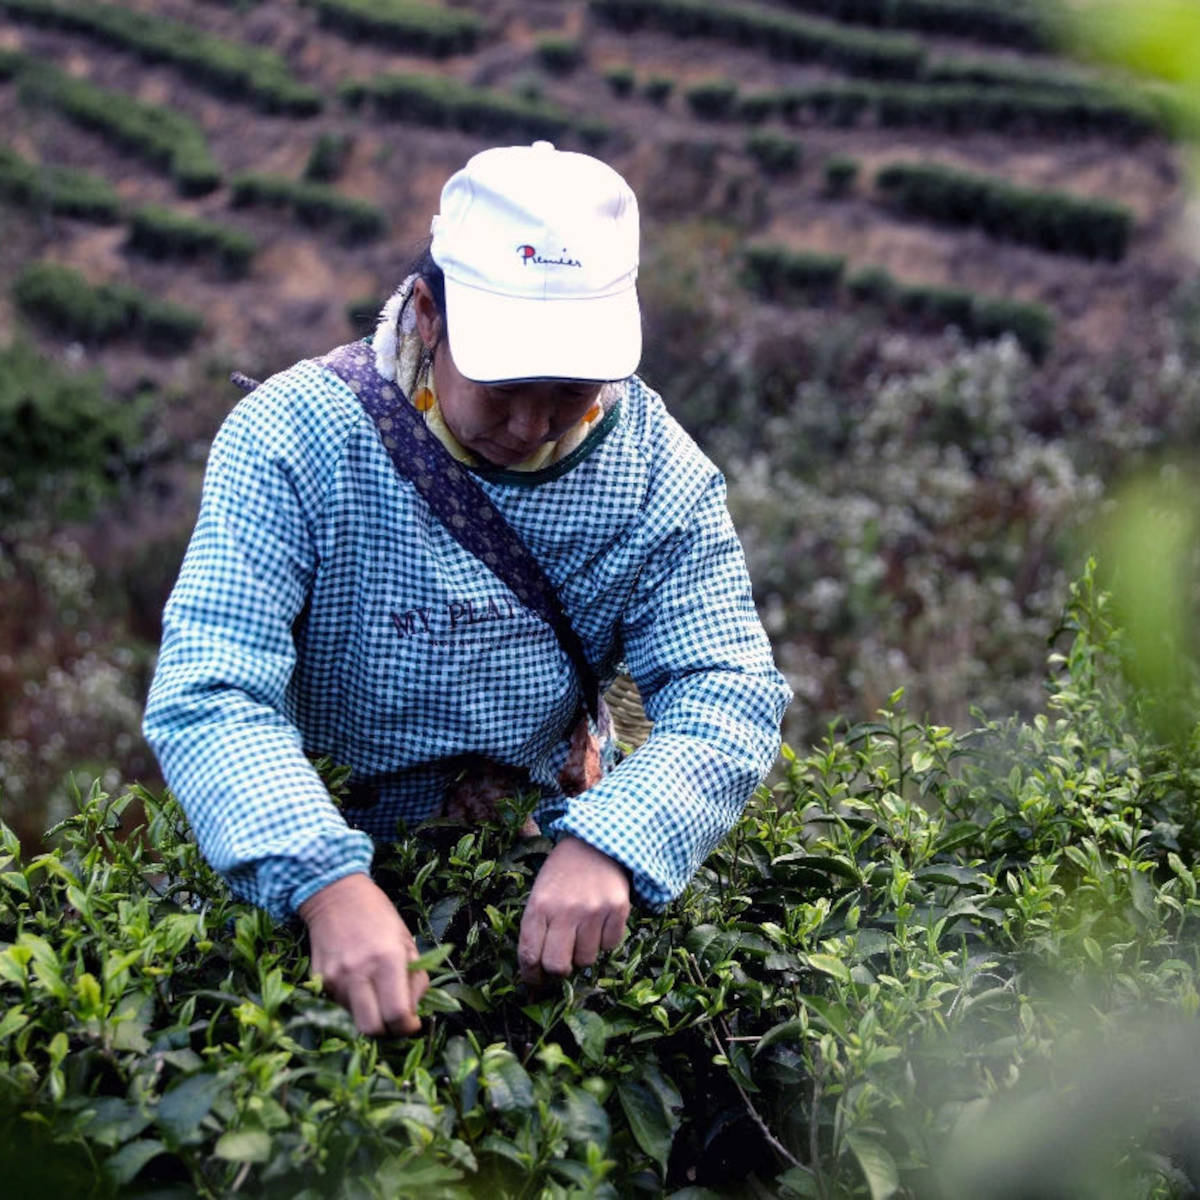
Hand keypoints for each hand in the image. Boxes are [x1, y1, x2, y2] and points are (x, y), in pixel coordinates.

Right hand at [299, 873, 428, 1035]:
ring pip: (354, 1019)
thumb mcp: (407, 941)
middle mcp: (359, 972)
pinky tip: (358, 981)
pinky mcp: (319, 980)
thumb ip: (415, 979)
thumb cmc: (379, 916)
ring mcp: (335, 978)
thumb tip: (414, 1014)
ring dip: (369, 1014)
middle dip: (386, 1031)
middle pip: (371, 1029)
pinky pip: (339, 1006)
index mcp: (387, 959)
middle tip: (394, 1019)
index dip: (407, 1027)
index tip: (412, 1023)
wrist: (335, 895)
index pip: (397, 1014)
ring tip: (376, 991)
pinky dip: (353, 1003)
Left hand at [518, 836, 630, 985]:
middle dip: (558, 971)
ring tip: (582, 932)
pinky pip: (610, 946)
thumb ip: (536, 927)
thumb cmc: (562, 872)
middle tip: (561, 963)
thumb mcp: (540, 893)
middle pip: (557, 966)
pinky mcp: (617, 909)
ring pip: (586, 960)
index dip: (531, 974)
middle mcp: (565, 910)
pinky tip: (600, 922)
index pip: (529, 954)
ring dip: (583, 953)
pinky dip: (605, 941)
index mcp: (539, 905)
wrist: (595, 841)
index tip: (535, 980)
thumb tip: (537, 969)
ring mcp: (593, 910)